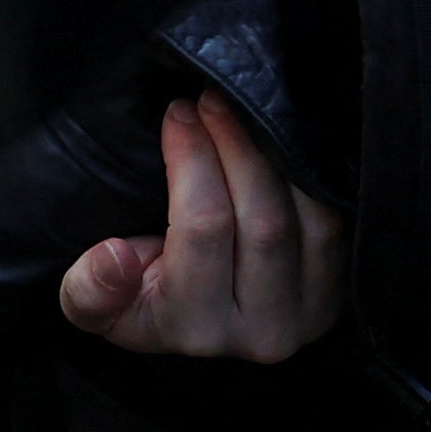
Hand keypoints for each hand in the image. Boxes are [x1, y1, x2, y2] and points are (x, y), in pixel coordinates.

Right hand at [58, 94, 347, 361]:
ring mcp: (312, 314)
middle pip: (264, 222)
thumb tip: (113, 257)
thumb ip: (90, 288)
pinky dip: (311, 176)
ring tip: (244, 112)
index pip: (204, 230)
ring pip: (312, 219)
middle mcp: (263, 332)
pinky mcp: (340, 292)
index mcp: (195, 329)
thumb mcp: (90, 300)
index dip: (193, 161)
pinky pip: (338, 223)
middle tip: (212, 100)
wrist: (195, 322)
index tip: (178, 113)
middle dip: (237, 146)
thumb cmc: (136, 296)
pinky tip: (279, 141)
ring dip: (278, 155)